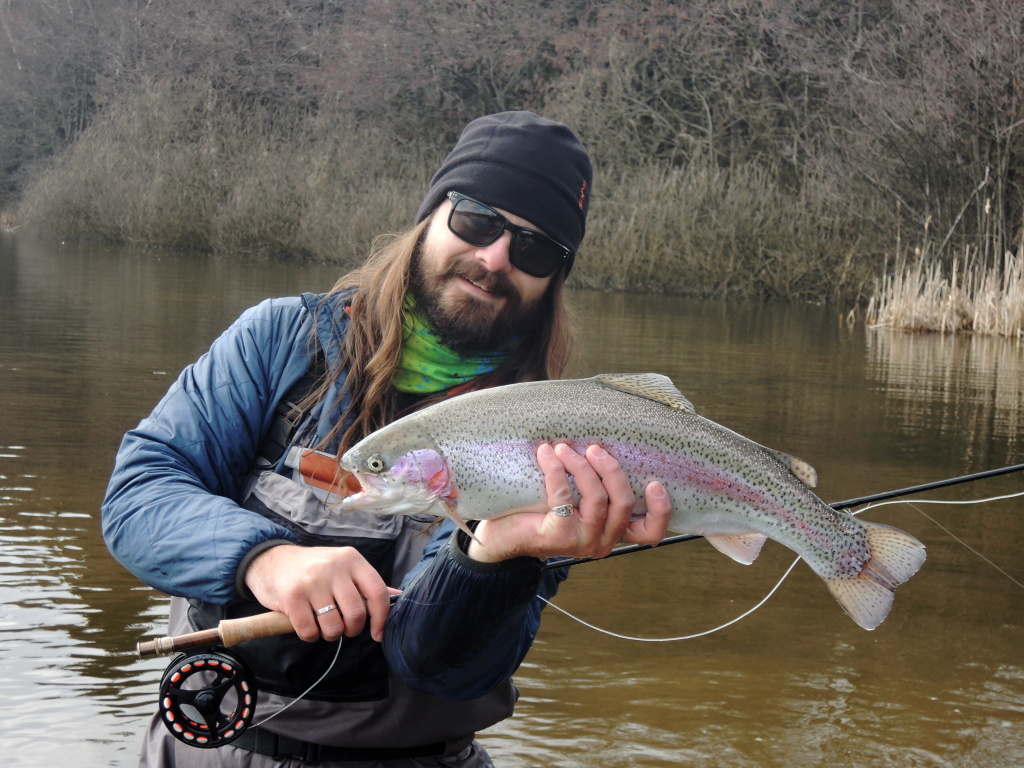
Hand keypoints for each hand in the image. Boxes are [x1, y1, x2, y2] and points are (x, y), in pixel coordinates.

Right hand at [243, 544, 398, 642]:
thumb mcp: (342, 566)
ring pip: (334, 626)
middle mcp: (334, 568)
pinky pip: (310, 632)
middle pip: (356, 614)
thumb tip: (397, 597)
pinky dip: (311, 636)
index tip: (377, 633)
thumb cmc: (312, 568)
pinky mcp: (292, 597)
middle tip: (343, 627)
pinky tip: (307, 624)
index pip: (377, 592)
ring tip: (323, 625)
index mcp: (352, 559)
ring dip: (330, 634)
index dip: (381, 618)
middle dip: (352, 630)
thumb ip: (366, 583)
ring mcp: (312, 582)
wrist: (271, 559)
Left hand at [465, 442, 671, 562]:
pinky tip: (546, 454)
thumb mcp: (576, 503)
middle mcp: (602, 542)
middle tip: (594, 448)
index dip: (661, 510)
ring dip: (581, 466)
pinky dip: (556, 470)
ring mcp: (583, 542)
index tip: (655, 482)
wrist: (503, 537)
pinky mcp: (560, 536)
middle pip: (623, 503)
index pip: (650, 533)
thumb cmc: (540, 513)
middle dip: (612, 469)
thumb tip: (604, 443)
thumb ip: (596, 488)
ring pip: (598, 498)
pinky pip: (565, 496)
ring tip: (563, 448)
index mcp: (612, 533)